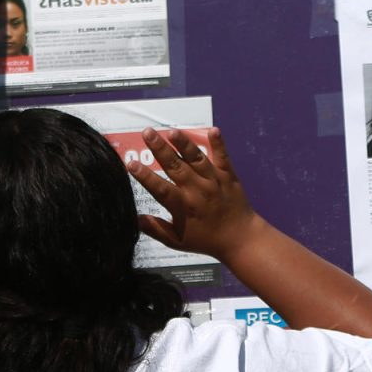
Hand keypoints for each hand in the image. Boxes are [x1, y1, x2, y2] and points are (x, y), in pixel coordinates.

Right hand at [129, 128, 261, 259]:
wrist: (241, 238)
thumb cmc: (207, 240)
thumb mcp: (178, 241)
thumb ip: (156, 229)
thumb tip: (134, 218)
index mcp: (183, 206)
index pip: (160, 188)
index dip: (145, 176)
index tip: (131, 164)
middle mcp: (197, 191)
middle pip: (176, 167)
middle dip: (160, 149)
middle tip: (147, 132)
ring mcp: (214, 181)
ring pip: (197, 159)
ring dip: (184, 144)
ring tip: (171, 131)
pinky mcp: (229, 176)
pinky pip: (223, 157)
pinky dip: (219, 144)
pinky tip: (214, 130)